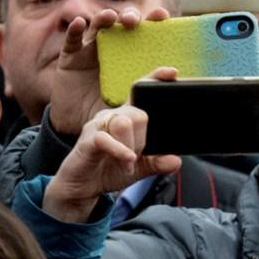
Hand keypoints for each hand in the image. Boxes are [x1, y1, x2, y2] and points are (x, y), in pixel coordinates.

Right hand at [43, 93, 182, 222]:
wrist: (82, 186)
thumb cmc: (110, 170)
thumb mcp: (140, 168)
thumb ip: (158, 163)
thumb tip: (177, 160)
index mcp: (127, 118)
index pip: (140, 93)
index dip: (154, 80)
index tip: (173, 72)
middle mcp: (112, 116)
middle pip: (139, 113)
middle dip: (143, 139)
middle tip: (137, 156)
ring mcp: (98, 125)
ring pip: (124, 122)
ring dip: (133, 147)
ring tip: (128, 163)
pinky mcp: (87, 139)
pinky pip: (106, 138)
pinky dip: (121, 150)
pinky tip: (128, 161)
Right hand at [50, 5, 172, 136]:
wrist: (86, 128)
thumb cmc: (115, 114)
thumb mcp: (133, 101)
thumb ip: (150, 86)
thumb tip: (173, 72)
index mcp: (134, 57)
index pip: (146, 34)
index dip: (153, 21)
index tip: (162, 14)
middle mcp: (114, 49)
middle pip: (122, 25)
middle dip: (129, 17)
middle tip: (134, 21)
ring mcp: (91, 50)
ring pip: (98, 27)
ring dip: (104, 18)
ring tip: (110, 16)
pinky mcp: (71, 56)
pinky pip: (72, 40)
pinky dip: (75, 30)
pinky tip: (79, 23)